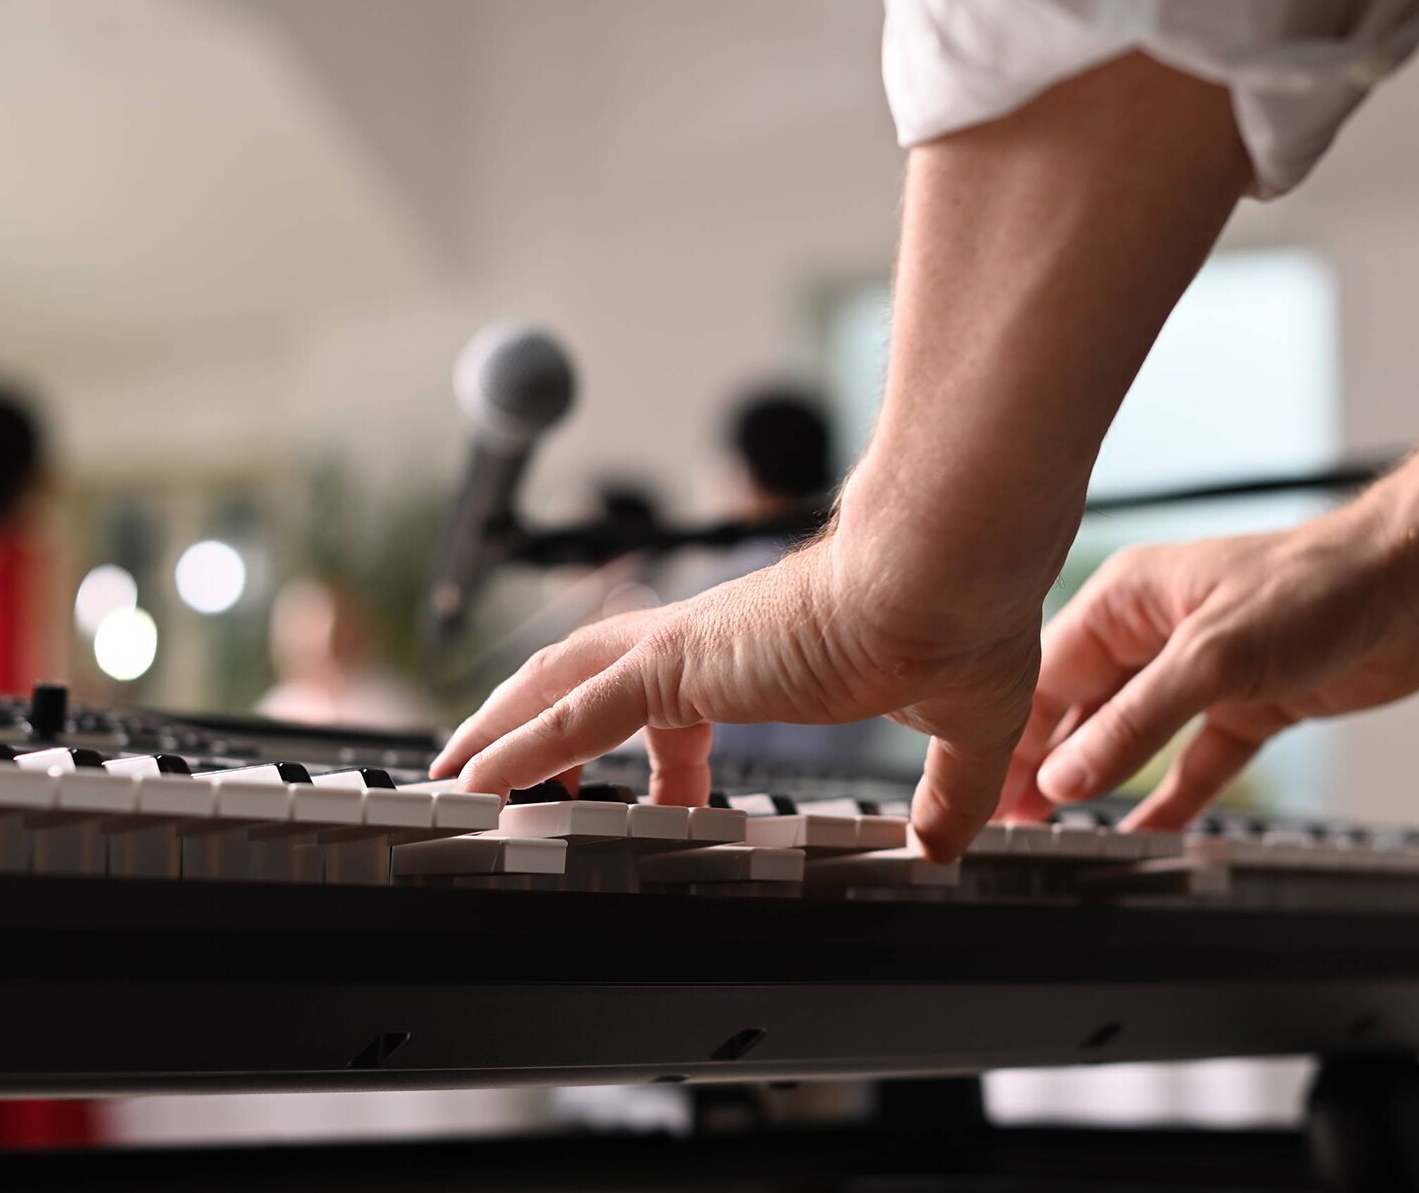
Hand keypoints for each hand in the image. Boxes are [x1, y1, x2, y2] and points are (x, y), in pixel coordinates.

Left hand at [429, 535, 1042, 860]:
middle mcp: (708, 641)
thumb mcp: (963, 728)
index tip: (666, 808)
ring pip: (559, 682)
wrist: (952, 571)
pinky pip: (573, 716)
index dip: (663, 765)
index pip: (680, 705)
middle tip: (500, 773)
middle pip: (589, 675)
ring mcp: (686, 646)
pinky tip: (477, 779)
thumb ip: (949, 792)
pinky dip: (517, 747)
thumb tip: (944, 846)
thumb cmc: (960, 620)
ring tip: (454, 772)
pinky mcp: (679, 662)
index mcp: (761, 652)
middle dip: (536, 722)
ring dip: (500, 725)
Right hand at [1000, 511, 1418, 830]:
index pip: (1043, 677)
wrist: (1418, 585)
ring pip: (1130, 742)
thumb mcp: (1211, 658)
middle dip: (1039, 766)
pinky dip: (1168, 802)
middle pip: (1077, 712)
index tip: (977, 787)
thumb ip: (1134, 723)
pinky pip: (1192, 764)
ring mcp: (1200, 673)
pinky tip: (1138, 836)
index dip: (1007, 735)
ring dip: (1096, 787)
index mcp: (1126, 602)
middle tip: (1001, 824)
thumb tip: (1066, 777)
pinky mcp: (1246, 704)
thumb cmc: (1317, 586)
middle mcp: (1153, 635)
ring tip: (1052, 837)